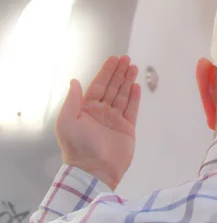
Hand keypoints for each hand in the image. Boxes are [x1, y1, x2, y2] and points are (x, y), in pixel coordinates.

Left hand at [55, 56, 140, 189]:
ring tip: (134, 68)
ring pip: (123, 95)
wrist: (94, 170)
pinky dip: (134, 97)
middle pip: (112, 87)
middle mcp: (101, 113)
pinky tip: (136, 86)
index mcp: (86, 110)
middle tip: (127, 59)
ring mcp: (115, 120)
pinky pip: (132, 109)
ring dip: (128, 81)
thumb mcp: (66, 121)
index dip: (106, 71)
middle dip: (119, 73)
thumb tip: (74, 81)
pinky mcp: (127, 128)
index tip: (114, 59)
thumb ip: (72, 100)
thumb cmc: (77, 146)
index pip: (98, 85)